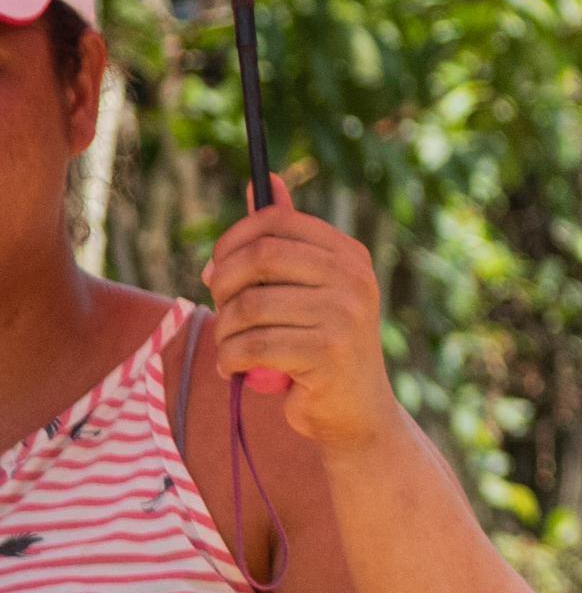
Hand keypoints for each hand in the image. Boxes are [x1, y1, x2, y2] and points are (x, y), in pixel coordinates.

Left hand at [200, 190, 409, 452]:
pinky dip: (229, 361)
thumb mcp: (308, 287)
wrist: (354, 412)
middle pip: (259, 257)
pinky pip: (250, 345)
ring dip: (223, 332)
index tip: (217, 270)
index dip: (233, 239)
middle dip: (223, 285)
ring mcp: (344, 314)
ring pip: (248, 306)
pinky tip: (236, 370)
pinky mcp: (327, 353)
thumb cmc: (321, 345)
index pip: (277, 221)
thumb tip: (266, 180)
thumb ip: (286, 240)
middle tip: (220, 310)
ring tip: (230, 348)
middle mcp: (354, 278)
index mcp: (349, 255)